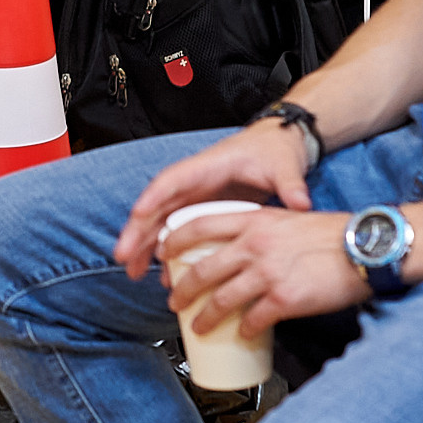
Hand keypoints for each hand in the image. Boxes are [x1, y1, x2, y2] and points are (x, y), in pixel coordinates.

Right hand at [114, 122, 314, 279]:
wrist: (280, 147)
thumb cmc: (276, 151)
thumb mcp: (284, 165)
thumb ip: (290, 184)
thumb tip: (300, 203)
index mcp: (208, 166)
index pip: (172, 181)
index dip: (152, 199)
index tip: (137, 217)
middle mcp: (194, 181)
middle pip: (157, 205)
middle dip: (137, 231)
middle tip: (123, 257)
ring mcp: (195, 196)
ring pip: (161, 221)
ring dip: (145, 245)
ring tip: (134, 273)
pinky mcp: (202, 209)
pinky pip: (177, 231)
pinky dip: (167, 251)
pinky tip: (164, 275)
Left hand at [158, 203, 366, 338]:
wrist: (362, 247)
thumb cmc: (330, 234)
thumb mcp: (286, 218)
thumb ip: (260, 231)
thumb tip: (240, 252)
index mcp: (253, 221)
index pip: (198, 225)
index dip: (174, 241)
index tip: (163, 253)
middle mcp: (255, 245)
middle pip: (202, 269)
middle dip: (181, 290)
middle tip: (173, 301)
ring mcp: (268, 273)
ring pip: (221, 300)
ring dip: (204, 318)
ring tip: (198, 327)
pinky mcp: (284, 299)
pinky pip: (254, 320)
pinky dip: (245, 331)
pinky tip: (244, 336)